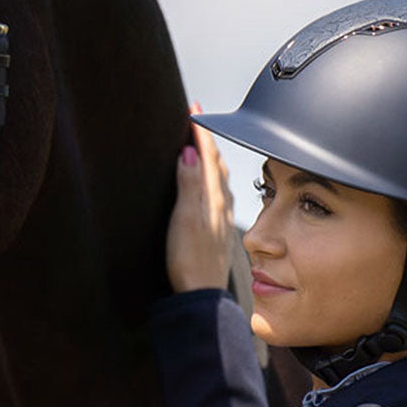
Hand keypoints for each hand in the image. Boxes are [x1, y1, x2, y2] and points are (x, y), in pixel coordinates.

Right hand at [166, 103, 234, 292]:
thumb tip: (190, 152)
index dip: (200, 132)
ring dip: (210, 161)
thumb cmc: (191, 260)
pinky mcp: (215, 232)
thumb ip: (189, 184)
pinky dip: (211, 181)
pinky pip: (216, 196)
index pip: (209, 156)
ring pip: (218, 180)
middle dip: (207, 142)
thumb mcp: (185, 219)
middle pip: (216, 165)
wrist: (201, 296)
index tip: (194, 110)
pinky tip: (208, 190)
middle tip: (196, 123)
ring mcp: (219, 219)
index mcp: (213, 198)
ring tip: (202, 149)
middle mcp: (220, 205)